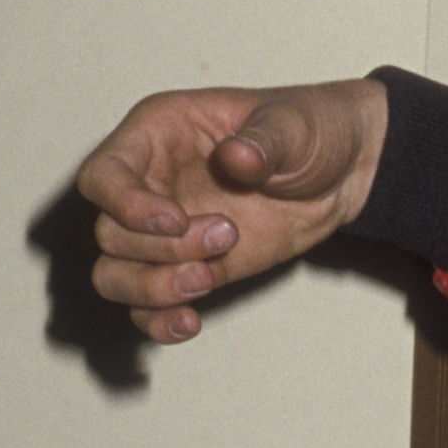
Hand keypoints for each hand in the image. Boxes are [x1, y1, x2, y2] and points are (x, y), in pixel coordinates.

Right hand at [79, 79, 389, 341]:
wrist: (343, 173)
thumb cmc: (309, 130)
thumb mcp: (294, 124)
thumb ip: (264, 141)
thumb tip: (237, 158)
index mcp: (158, 134)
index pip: (104, 175)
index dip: (125, 204)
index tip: (176, 220)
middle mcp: (150, 184)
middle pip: (109, 233)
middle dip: (164, 248)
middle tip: (227, 236)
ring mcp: (163, 232)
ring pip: (115, 275)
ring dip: (154, 288)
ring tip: (210, 278)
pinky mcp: (186, 267)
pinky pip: (146, 306)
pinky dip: (158, 321)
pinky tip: (190, 323)